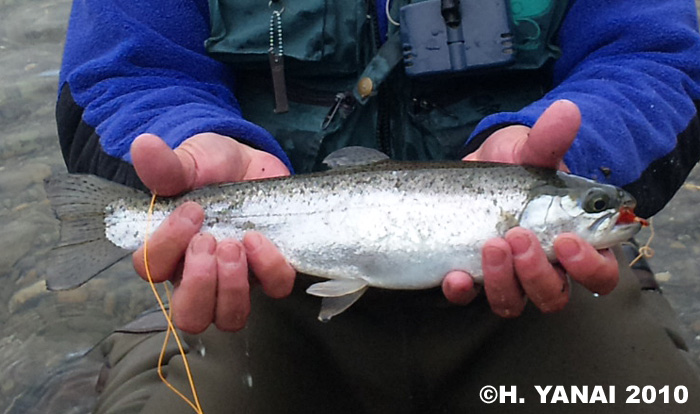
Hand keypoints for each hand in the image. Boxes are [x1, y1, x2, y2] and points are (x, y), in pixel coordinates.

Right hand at [130, 133, 295, 332]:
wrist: (252, 163)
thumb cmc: (212, 168)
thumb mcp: (190, 161)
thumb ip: (167, 165)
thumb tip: (143, 146)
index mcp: (169, 252)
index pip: (151, 271)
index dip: (166, 248)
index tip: (190, 211)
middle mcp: (199, 275)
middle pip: (190, 316)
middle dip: (199, 285)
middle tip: (210, 242)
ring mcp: (237, 279)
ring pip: (229, 318)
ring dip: (232, 287)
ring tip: (235, 244)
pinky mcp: (270, 271)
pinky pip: (274, 289)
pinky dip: (269, 269)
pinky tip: (261, 238)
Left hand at [442, 100, 619, 315]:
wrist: (472, 170)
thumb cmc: (514, 166)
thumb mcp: (530, 151)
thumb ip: (549, 140)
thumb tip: (566, 111)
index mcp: (574, 243)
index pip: (600, 274)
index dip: (589, 266)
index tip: (568, 239)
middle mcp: (544, 267)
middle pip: (555, 296)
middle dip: (538, 272)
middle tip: (519, 237)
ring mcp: (506, 276)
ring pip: (514, 302)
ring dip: (503, 281)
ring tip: (491, 244)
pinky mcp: (471, 276)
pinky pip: (469, 298)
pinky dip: (462, 290)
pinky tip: (454, 275)